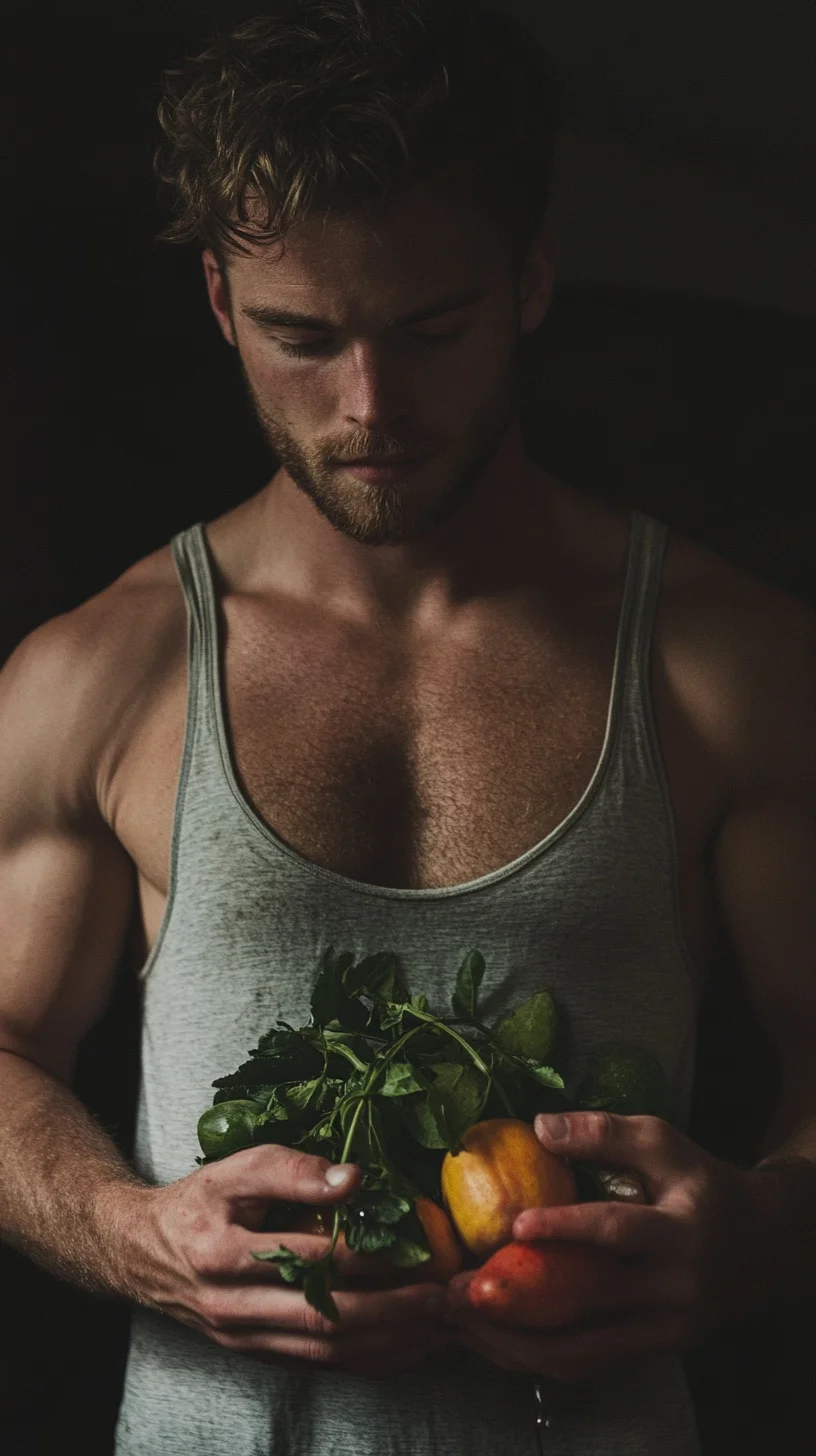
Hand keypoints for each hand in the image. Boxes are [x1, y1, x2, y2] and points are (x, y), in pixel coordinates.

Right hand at [128, 1145, 449, 1378]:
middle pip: (322, 1317)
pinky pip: (321, 1365)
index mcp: (220, 1254)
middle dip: (391, 1310)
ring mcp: (244, 1340)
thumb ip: (291, 1169)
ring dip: (389, 1341)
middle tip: (440, 1295)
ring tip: (436, 1321)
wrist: (141, 1254)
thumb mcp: (233, 1169)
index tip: (414, 1242)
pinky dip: (369, 1359)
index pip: (305, 1257)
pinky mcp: (258, 1355)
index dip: (365, 1253)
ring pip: (326, 1351)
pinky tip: (407, 1344)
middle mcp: (229, 1307)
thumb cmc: (196, 1204)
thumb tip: (354, 1178)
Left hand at [446, 1110, 765, 1382]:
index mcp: (680, 1233)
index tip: (516, 1224)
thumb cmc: (702, 1185)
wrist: (761, 1245)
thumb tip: (538, 1126)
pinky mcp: (651, 1351)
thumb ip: (605, 1132)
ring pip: (583, 1351)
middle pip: (590, 1303)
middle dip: (521, 1299)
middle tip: (462, 1288)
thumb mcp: (665, 1144)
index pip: (619, 1232)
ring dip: (518, 1343)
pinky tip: (496, 1340)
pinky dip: (539, 1357)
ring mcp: (664, 1330)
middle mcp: (674, 1290)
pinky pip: (588, 1363)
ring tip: (463, 1321)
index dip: (567, 1227)